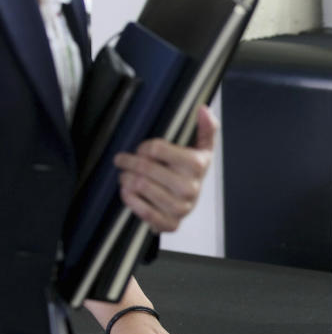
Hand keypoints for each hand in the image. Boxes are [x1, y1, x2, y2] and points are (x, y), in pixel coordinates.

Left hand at [113, 105, 218, 231]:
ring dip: (125, 178)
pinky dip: (129, 198)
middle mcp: (191, 188)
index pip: (155, 149)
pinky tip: (128, 191)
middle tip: (123, 160)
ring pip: (139, 186)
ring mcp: (181, 208)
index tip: (143, 149)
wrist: (189, 203)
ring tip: (125, 175)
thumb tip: (204, 109)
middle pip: (144, 168)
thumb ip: (206, 127)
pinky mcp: (170, 224)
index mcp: (197, 165)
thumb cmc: (190, 171)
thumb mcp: (202, 148)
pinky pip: (141, 210)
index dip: (144, 147)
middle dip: (128, 162)